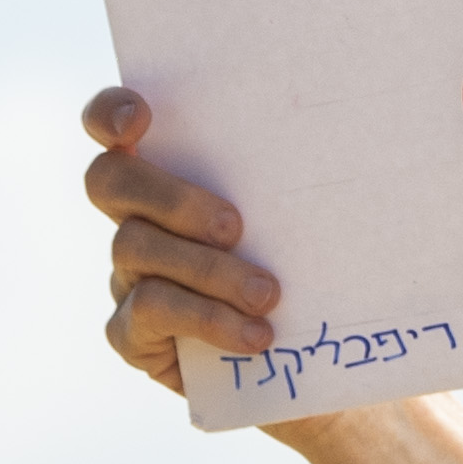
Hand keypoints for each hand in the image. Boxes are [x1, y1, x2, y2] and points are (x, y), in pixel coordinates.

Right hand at [81, 89, 281, 394]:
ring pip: (136, 249)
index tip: (140, 119)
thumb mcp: (305, 216)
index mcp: (171, 173)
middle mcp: (136, 216)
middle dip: (170, 198)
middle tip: (235, 226)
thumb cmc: (307, 264)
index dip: (109, 112)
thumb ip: (299, 177)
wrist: (306, 351)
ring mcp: (127, 273)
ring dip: (209, 271)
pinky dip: (208, 321)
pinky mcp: (131, 331)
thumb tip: (353, 139)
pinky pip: (150, 314)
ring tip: (269, 295)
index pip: (112, 125)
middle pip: (109, 180)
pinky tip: (255, 336)